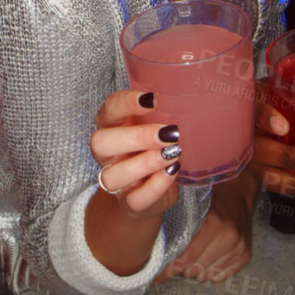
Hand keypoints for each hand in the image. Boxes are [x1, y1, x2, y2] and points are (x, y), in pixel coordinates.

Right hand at [89, 89, 182, 215]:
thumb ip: (164, 110)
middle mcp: (107, 154)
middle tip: (169, 133)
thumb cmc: (154, 147)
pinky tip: (173, 172)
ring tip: (173, 153)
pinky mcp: (129, 203)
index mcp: (112, 127)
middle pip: (100, 143)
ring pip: (113, 176)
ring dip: (145, 163)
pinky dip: (155, 186)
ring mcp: (115, 181)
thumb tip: (194, 91)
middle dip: (137, 137)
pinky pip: (134, 200)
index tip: (153, 100)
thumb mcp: (155, 124)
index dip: (126, 103)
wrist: (151, 189)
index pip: (108, 109)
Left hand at [157, 173, 255, 283]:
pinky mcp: (245, 256)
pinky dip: (212, 271)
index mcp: (214, 223)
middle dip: (184, 267)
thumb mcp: (193, 208)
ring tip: (197, 255)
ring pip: (207, 275)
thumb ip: (178, 228)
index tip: (157, 277)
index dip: (169, 269)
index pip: (186, 258)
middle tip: (181, 257)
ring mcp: (239, 248)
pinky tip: (210, 257)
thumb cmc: (211, 199)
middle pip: (195, 269)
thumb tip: (156, 255)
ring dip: (198, 270)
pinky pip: (221, 276)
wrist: (238, 193)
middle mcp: (229, 237)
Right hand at [251, 71, 294, 199]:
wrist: (263, 111)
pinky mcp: (265, 172)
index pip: (255, 105)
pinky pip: (283, 185)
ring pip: (273, 173)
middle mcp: (253, 128)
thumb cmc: (294, 91)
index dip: (265, 116)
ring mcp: (257, 154)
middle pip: (263, 146)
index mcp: (260, 97)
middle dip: (289, 157)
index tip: (282, 127)